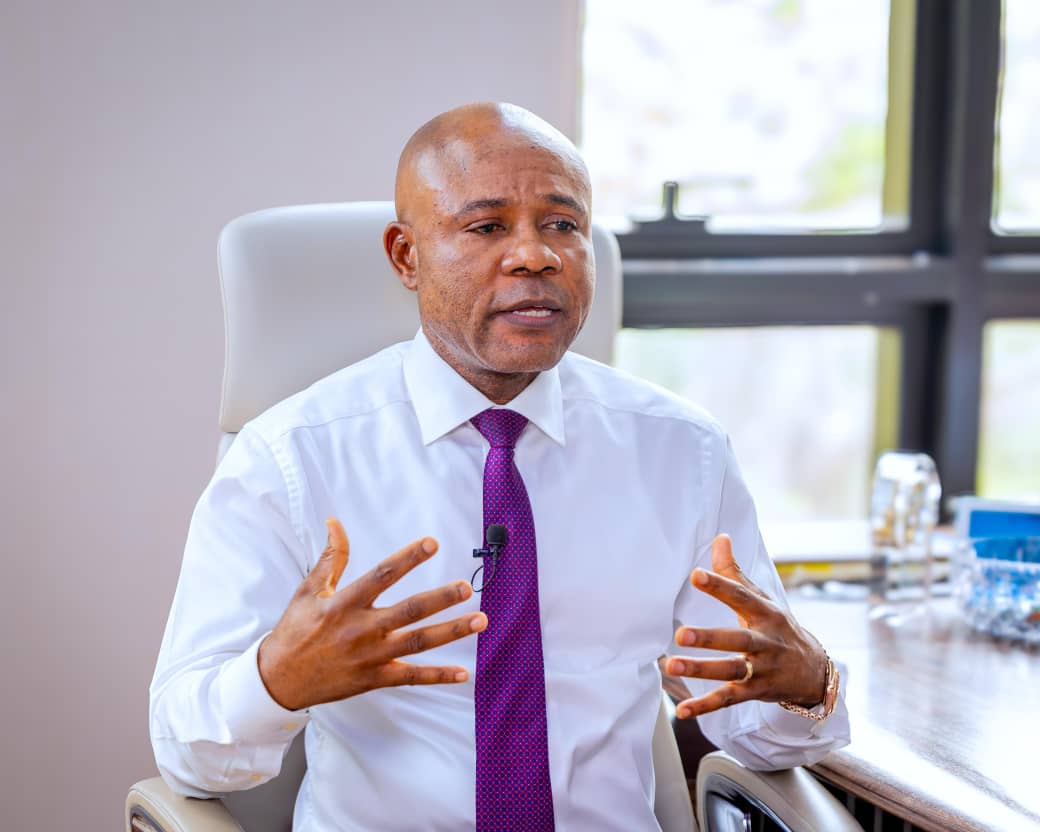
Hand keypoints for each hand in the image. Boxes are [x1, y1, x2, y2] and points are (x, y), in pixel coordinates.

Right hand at [258, 518, 486, 710]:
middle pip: (409, 611)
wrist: (277, 680)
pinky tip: (463, 673)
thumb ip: (331, 557)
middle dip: (441, 598)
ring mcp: (371, 657)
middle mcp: (361, 630)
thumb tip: (335, 522)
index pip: (382, 575)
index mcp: (345, 603)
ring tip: (480, 620)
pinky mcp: (374, 679)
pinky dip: (438, 676)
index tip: (432, 543)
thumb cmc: (294, 630)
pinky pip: (411, 678)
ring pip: (418, 643)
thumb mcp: (308, 590)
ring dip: (451, 632)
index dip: (408, 557)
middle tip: (467, 587)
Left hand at [665, 534, 826, 718]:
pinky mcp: (755, 691)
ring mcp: (761, 669)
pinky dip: (705, 706)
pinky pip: (728, 699)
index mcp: (765, 613)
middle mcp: (765, 641)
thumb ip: (735, 572)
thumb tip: (720, 537)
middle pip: (737, 639)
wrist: (814, 671)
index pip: (741, 596)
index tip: (696, 575)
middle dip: (710, 638)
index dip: (720, 585)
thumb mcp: (762, 599)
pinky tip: (682, 710)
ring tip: (671, 665)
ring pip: (730, 671)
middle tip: (681, 634)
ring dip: (701, 669)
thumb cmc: (778, 627)